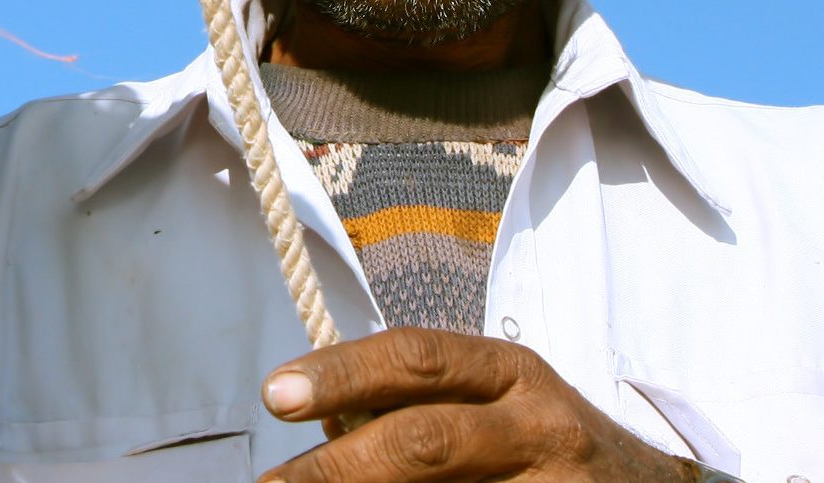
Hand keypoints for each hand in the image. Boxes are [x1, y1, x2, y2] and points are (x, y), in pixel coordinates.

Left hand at [257, 331, 700, 482]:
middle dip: (339, 467)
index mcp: (511, 371)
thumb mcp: (496, 403)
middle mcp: (538, 424)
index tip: (276, 394)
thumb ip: (421, 403)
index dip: (342, 373)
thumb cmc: (547, 446)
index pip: (416, 357)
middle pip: (424, 438)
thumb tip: (327, 423)